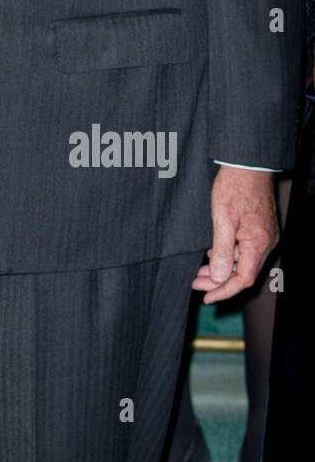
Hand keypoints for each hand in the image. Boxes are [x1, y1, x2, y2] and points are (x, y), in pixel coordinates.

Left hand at [192, 164, 278, 302]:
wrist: (247, 164)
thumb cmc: (234, 187)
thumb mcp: (222, 219)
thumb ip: (221, 251)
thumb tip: (219, 278)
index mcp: (258, 243)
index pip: (244, 279)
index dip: (224, 291)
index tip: (206, 297)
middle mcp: (266, 243)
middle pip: (244, 273)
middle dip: (219, 282)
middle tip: (196, 284)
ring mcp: (265, 236)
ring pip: (244, 262)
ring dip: (223, 269)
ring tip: (201, 272)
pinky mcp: (261, 229)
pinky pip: (246, 251)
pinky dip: (229, 256)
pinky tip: (214, 254)